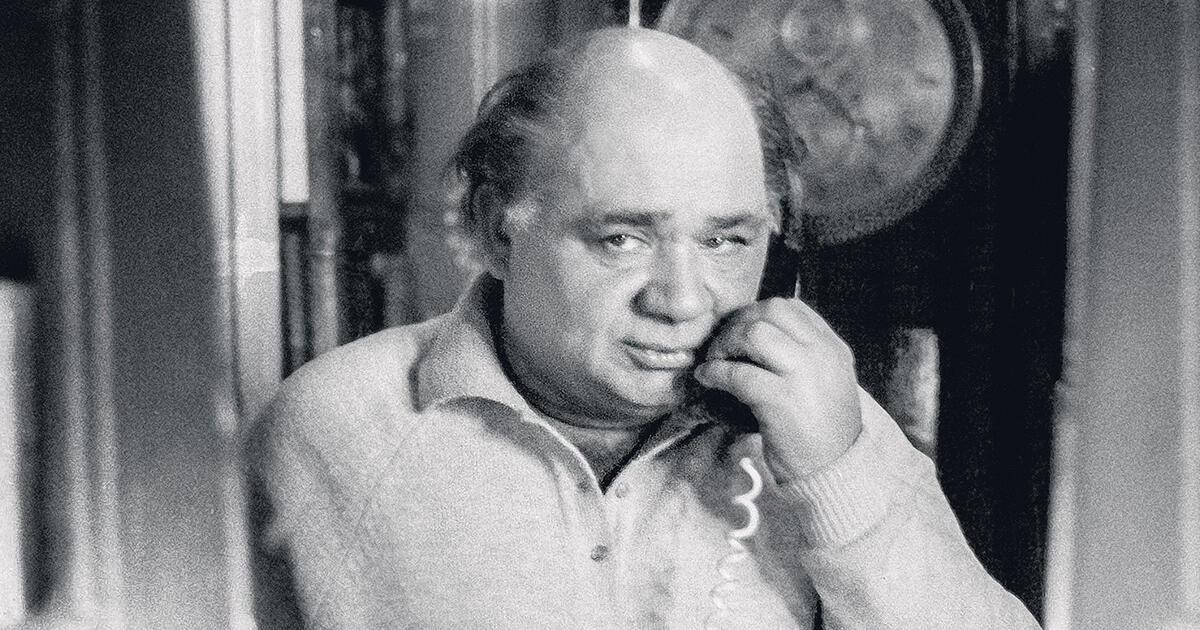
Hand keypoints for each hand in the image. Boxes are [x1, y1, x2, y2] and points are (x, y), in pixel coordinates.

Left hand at [694, 297, 862, 479]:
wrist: (837, 472)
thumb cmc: (824, 431)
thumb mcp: (827, 383)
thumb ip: (802, 357)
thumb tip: (754, 335)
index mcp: (832, 348)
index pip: (791, 307)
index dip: (756, 314)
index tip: (739, 332)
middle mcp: (822, 355)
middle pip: (770, 311)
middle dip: (738, 323)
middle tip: (722, 346)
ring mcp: (803, 376)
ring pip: (754, 334)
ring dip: (725, 344)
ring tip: (715, 362)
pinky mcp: (782, 402)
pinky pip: (739, 374)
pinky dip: (716, 373)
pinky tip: (708, 379)